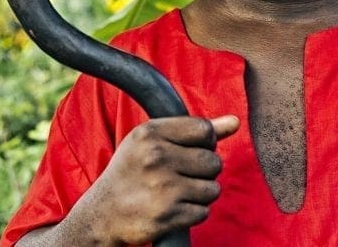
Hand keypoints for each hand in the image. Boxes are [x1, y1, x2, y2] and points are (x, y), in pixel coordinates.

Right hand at [81, 114, 239, 244]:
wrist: (102, 214)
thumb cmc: (132, 171)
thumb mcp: (153, 141)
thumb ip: (196, 130)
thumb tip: (235, 122)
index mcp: (150, 133)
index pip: (204, 130)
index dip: (204, 142)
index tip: (190, 151)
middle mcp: (156, 157)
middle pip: (213, 161)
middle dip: (205, 171)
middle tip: (182, 175)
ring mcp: (162, 187)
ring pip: (213, 188)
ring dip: (201, 193)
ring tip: (177, 192)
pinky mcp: (167, 216)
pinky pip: (204, 211)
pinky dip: (193, 212)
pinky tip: (174, 208)